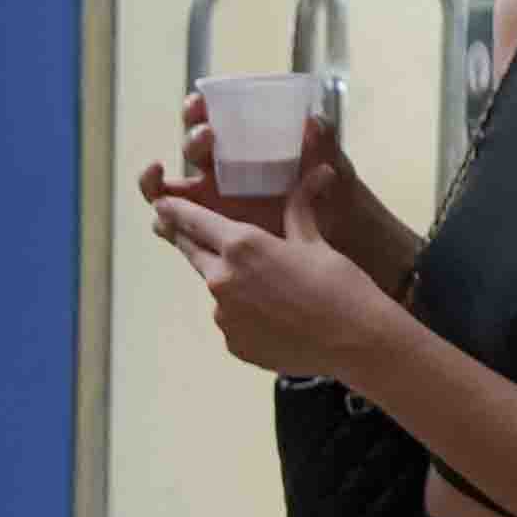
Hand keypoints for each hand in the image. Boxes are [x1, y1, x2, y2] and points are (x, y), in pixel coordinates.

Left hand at [148, 187, 402, 383]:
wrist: (356, 341)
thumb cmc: (339, 284)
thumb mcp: (314, 240)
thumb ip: (298, 208)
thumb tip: (317, 173)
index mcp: (241, 245)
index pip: (192, 221)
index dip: (175, 210)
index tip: (161, 205)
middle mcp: (222, 280)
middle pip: (193, 253)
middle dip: (192, 241)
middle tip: (192, 233)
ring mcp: (224, 316)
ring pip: (216, 289)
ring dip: (229, 282)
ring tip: (268, 288)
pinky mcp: (233, 343)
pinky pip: (231, 320)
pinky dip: (245, 315)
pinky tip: (275, 316)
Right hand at [167, 92, 345, 239]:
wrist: (337, 231)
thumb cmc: (330, 190)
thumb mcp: (331, 163)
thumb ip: (324, 142)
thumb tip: (314, 121)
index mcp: (242, 146)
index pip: (209, 118)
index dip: (196, 109)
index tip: (199, 103)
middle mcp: (221, 170)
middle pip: (189, 150)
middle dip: (193, 140)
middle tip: (208, 136)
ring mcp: (212, 202)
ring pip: (169, 189)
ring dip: (157, 182)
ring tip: (160, 179)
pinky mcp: (209, 233)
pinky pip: (175, 228)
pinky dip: (164, 224)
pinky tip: (165, 223)